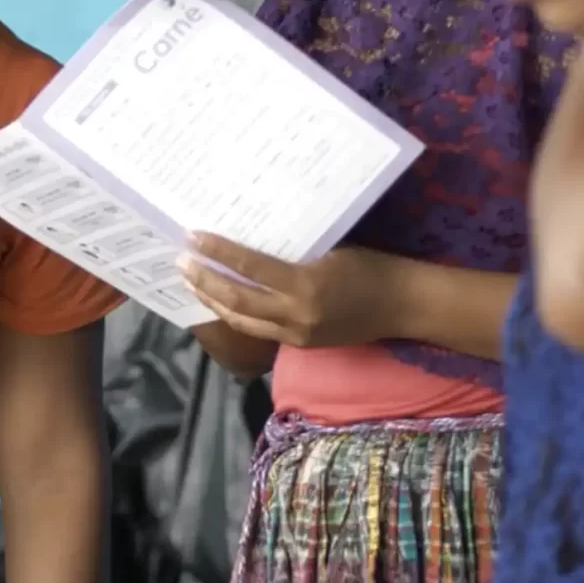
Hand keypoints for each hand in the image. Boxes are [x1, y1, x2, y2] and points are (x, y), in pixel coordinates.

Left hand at [180, 235, 404, 347]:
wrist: (403, 305)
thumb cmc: (372, 267)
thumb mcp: (330, 250)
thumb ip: (293, 254)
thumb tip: (252, 242)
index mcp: (306, 285)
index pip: (251, 267)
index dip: (219, 253)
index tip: (193, 237)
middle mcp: (297, 315)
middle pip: (237, 301)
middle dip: (205, 281)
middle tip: (181, 262)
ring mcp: (298, 335)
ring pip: (243, 321)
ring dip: (214, 302)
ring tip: (192, 283)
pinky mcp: (302, 344)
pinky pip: (260, 331)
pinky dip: (236, 316)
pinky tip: (222, 302)